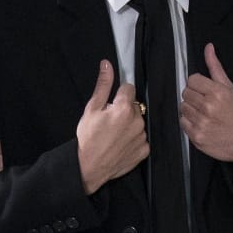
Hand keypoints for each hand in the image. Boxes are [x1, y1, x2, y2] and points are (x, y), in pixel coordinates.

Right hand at [77, 60, 149, 192]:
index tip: (110, 105)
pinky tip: (120, 144)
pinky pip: (141, 139)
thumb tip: (107, 65)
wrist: (89, 167)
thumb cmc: (88, 138)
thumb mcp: (91, 109)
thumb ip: (103, 85)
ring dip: (129, 125)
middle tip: (109, 122)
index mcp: (124, 108)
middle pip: (134, 106)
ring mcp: (142, 136)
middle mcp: (137, 121)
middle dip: (123, 110)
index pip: (128, 88)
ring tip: (114, 135)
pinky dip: (133, 140)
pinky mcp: (144, 150)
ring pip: (138, 122)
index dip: (118, 95)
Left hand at [180, 43, 232, 175]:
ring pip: (182, 107)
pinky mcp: (197, 137)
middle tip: (207, 103)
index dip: (198, 84)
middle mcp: (208, 107)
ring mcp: (201, 123)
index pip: (192, 79)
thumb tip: (208, 47)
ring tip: (205, 114)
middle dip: (194, 96)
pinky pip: (182, 123)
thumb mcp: (231, 88)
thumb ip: (216, 67)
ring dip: (191, 109)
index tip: (206, 90)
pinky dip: (190, 122)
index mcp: (217, 92)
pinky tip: (203, 123)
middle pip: (185, 93)